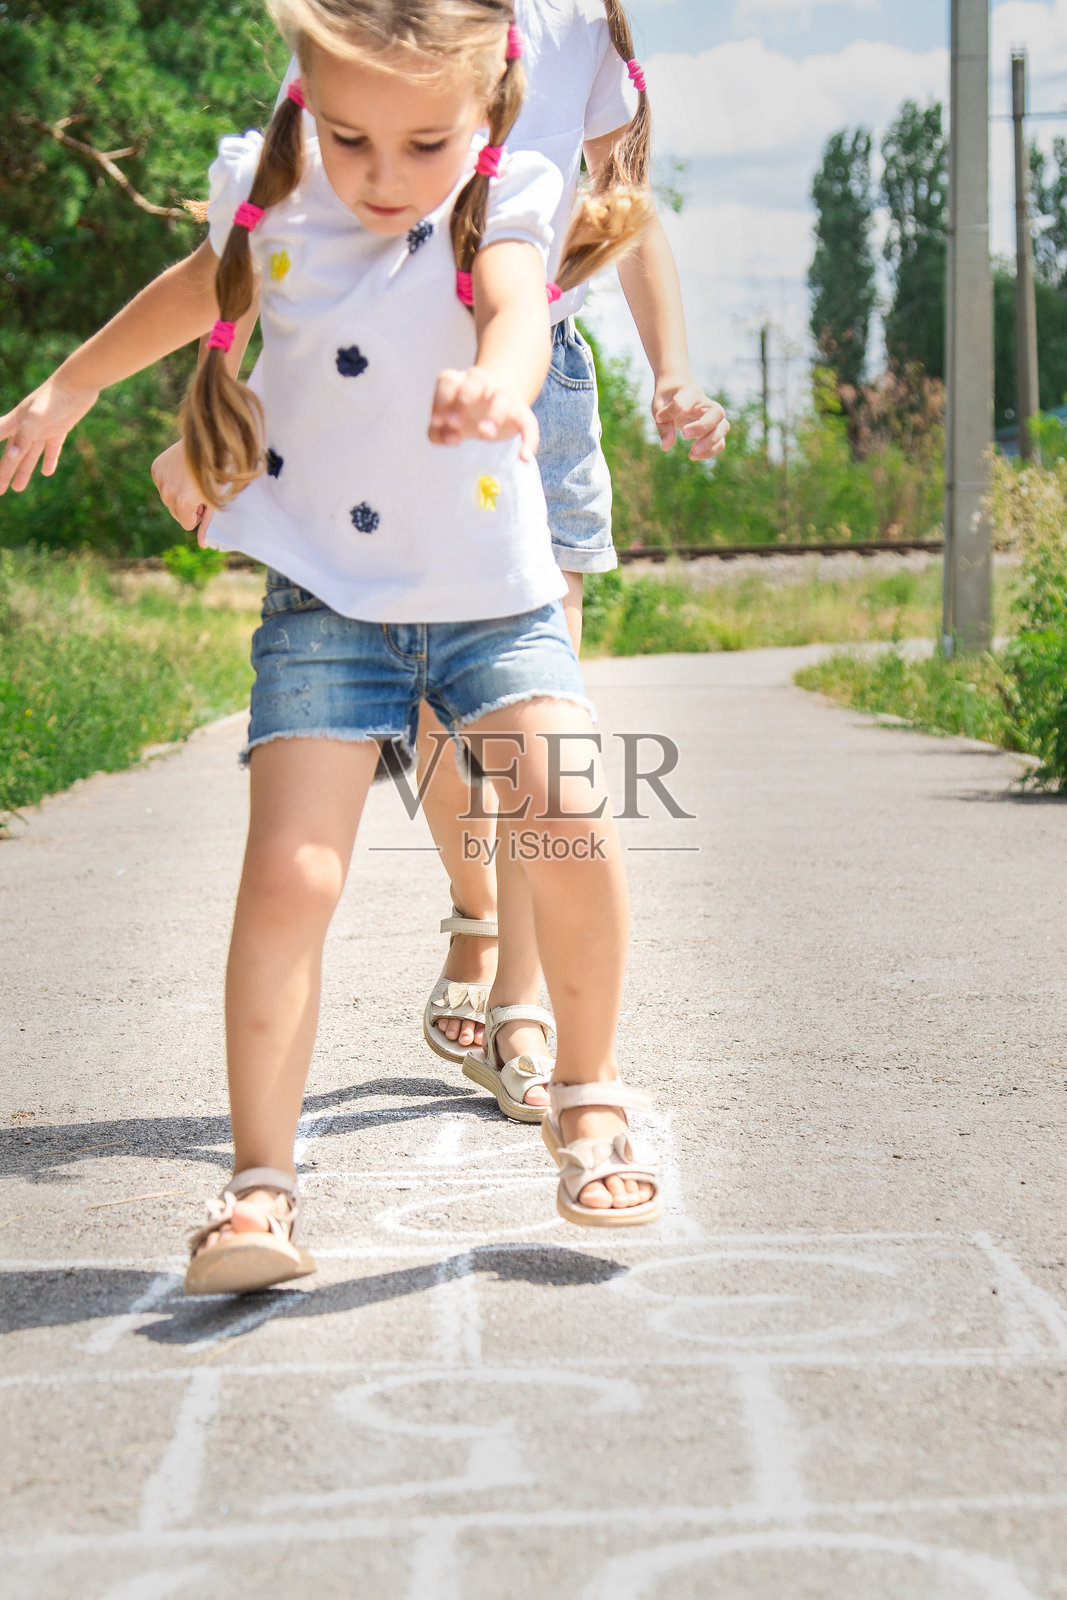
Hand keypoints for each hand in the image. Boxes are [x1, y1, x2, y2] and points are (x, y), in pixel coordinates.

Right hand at [0, 374, 98, 493]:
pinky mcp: (59, 428)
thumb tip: (13, 456)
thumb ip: (24, 435)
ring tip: (18, 488)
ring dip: (24, 471)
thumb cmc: (54, 397)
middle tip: (0, 492)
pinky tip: (46, 472)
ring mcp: (43, 428)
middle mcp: (26, 427)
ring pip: (30, 455)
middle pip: (12, 455)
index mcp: (16, 423)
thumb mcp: (37, 417)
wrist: (79, 382)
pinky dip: (48, 460)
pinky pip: (51, 448)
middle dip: (4, 472)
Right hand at [151, 440, 213, 543]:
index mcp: (182, 504)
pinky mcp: (156, 468)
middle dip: (187, 505)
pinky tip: (182, 470)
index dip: (198, 514)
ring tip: (192, 478)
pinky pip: (163, 484)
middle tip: (200, 487)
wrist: (210, 441)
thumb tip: (203, 545)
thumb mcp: (214, 501)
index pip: (186, 524)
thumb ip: (206, 524)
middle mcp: (167, 493)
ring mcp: (160, 480)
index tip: (206, 500)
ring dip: (179, 493)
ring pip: (168, 499)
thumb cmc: (218, 475)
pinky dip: (171, 480)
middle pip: (175, 513)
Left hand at [429, 367, 539, 461]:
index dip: (440, 399)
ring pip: (503, 396)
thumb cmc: (467, 416)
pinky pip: (529, 423)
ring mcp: (504, 397)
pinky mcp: (522, 413)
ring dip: (495, 414)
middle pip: (477, 377)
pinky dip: (529, 440)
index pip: (448, 380)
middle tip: (455, 422)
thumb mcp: (448, 425)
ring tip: (485, 435)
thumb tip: (446, 439)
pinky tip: (524, 457)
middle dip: (464, 397)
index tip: (437, 421)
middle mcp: (483, 385)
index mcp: (461, 383)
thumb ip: (439, 433)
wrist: (497, 410)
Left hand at [652, 380, 729, 461]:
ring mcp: (714, 418)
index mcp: (692, 393)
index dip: (671, 412)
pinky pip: (720, 442)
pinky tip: (693, 456)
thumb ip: (664, 425)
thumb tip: (666, 446)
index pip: (685, 403)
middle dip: (702, 426)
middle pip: (717, 413)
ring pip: (723, 428)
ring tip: (692, 453)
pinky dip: (709, 452)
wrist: (676, 394)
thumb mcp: (659, 408)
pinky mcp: (715, 431)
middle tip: (684, 434)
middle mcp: (708, 404)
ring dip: (710, 442)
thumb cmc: (667, 401)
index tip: (659, 417)